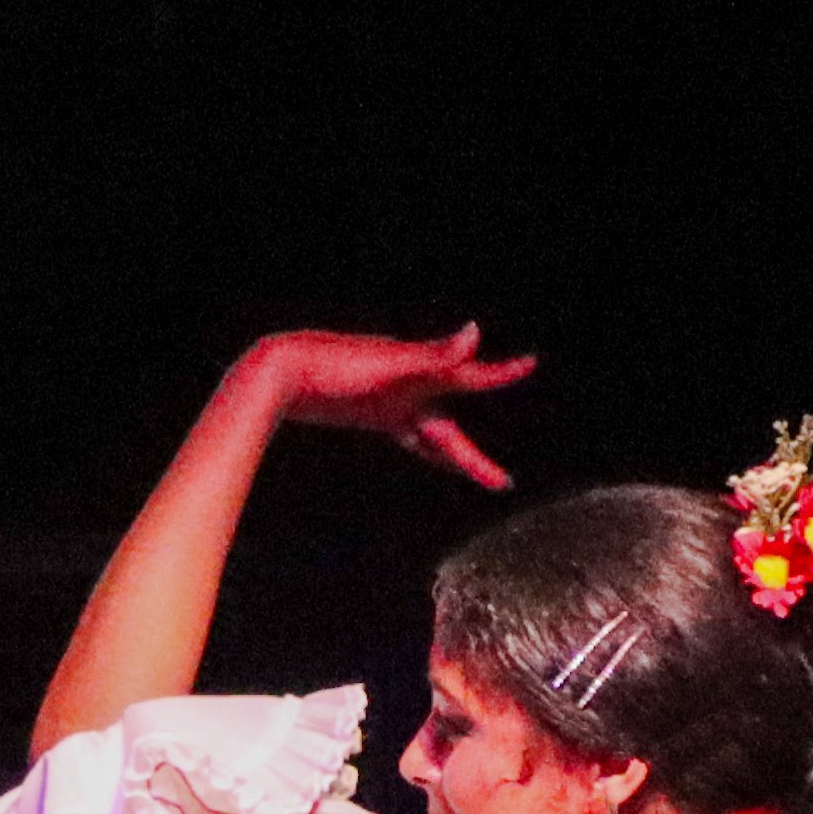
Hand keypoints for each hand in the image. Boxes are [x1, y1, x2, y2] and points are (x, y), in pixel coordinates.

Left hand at [235, 323, 533, 488]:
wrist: (281, 370)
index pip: (469, 377)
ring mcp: (390, 401)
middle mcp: (409, 388)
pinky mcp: (370, 411)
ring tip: (473, 471)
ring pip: (430, 432)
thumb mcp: (390, 364)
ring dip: (450, 453)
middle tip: (502, 482)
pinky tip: (428, 445)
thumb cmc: (333, 365)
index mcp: (419, 375)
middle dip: (472, 458)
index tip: (531, 363)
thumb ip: (434, 355)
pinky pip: (405, 431)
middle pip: (449, 430)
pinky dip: (421, 442)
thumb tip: (475, 331)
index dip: (501, 373)